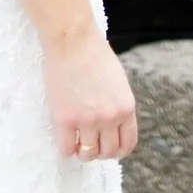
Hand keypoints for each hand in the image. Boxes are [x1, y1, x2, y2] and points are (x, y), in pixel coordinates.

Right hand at [43, 27, 137, 161]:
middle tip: (89, 142)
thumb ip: (118, 103)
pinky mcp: (65, 119)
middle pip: (108, 152)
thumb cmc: (93, 52)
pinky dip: (66, 149)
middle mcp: (110, 117)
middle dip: (99, 151)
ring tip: (77, 142)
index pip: (128, 144)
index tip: (108, 147)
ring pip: (88, 154)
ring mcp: (88, 120)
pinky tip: (64, 138)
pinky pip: (66, 149)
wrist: (72, 37)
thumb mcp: (117, 80)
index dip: (117, 150)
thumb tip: (113, 124)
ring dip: (82, 152)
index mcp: (126, 107)